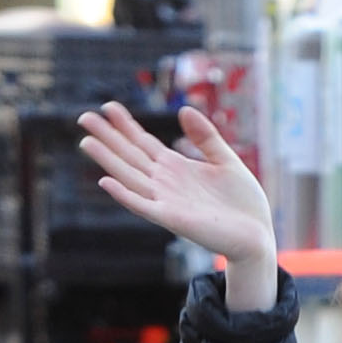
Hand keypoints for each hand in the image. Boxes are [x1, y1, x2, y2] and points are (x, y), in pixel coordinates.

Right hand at [78, 101, 277, 305]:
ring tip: (86, 142)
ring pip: (130, 177)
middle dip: (108, 137)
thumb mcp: (226, 161)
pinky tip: (106, 181)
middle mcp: (167, 184)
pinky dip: (124, 194)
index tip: (108, 106)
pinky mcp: (173, 219)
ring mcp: (167, 202)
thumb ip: (206, 137)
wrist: (258, 236)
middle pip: (130, 156)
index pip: (144, 144)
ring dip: (108, 160)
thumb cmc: (244, 204)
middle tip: (83, 116)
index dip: (126, 126)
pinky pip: (143, 205)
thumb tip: (183, 110)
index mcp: (177, 169)